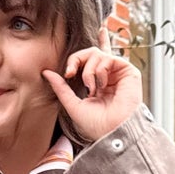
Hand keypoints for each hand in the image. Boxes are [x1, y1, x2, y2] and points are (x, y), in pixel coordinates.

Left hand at [41, 27, 145, 143]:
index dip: (100, 41)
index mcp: (100, 83)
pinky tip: (101, 85)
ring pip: (97, 53)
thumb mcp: (72, 105)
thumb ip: (61, 87)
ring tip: (91, 89)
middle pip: (92, 52)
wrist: (111, 133)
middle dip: (77, 59)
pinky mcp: (128, 72)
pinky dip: (100, 70)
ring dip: (88, 70)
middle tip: (70, 73)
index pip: (99, 58)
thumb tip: (46, 72)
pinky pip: (108, 58)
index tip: (76, 61)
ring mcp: (119, 73)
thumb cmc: (96, 125)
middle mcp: (110, 76)